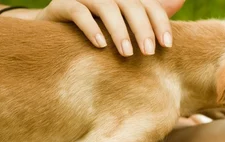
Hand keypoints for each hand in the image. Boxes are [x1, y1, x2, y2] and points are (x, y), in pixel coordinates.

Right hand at [35, 0, 184, 56]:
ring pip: (106, 7)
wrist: (57, 34)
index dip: (159, 22)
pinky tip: (101, 46)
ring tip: (127, 54)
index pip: (148, 4)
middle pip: (130, 4)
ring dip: (119, 31)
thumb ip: (150, 14)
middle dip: (142, 29)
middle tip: (148, 53)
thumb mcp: (127, 24)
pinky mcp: (62, 4)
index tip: (167, 45)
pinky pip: (78, 12)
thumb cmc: (101, 31)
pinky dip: (91, 28)